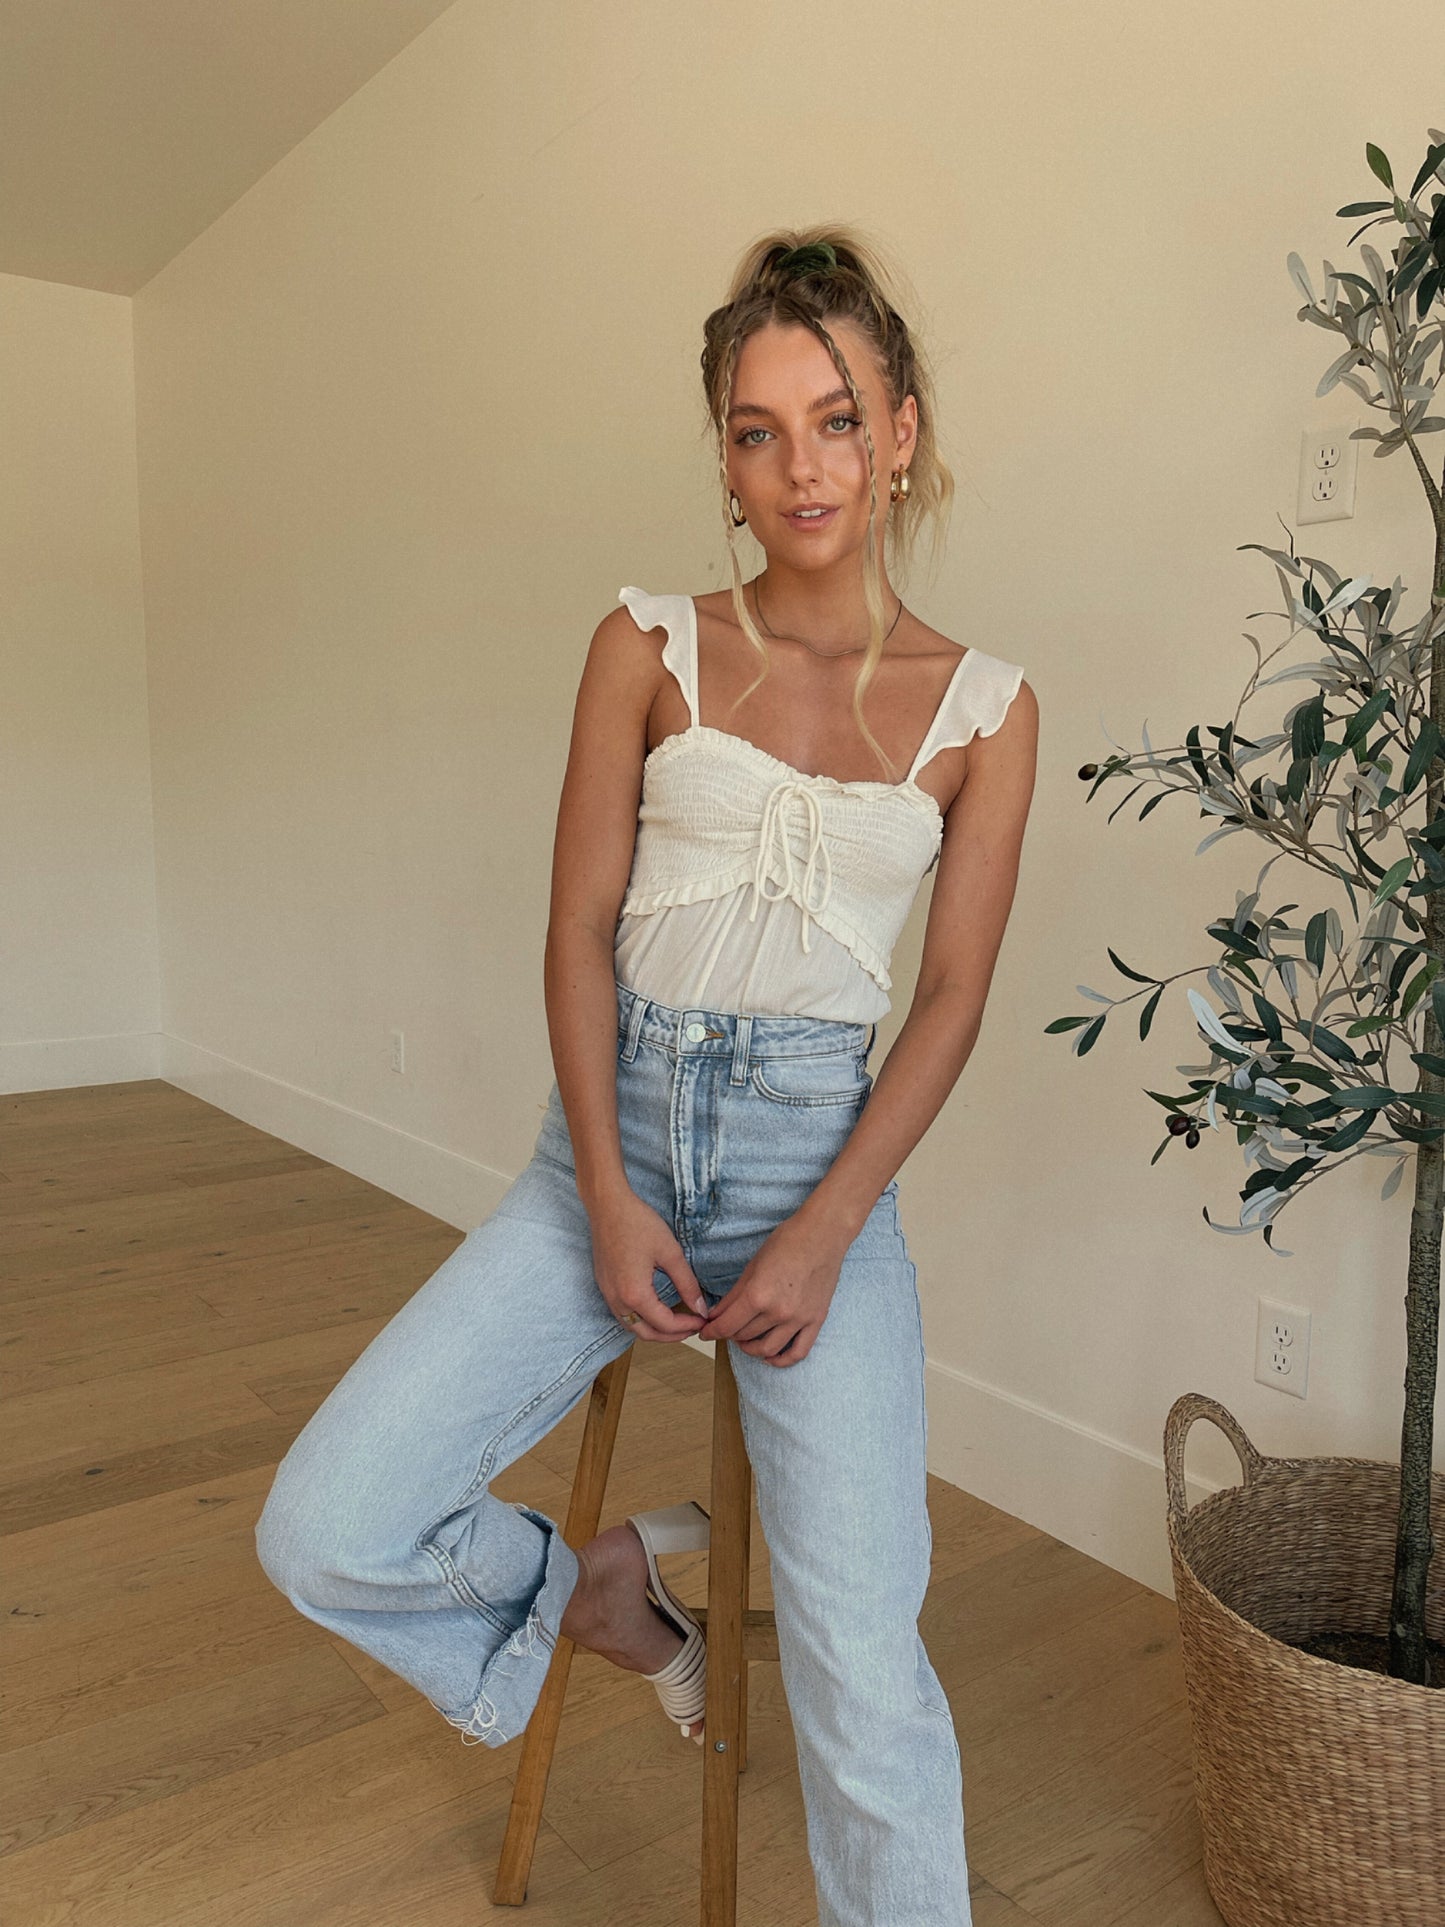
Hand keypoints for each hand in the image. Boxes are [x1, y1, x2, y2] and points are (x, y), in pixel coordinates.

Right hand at [588, 1186, 708, 1341]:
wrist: (608, 1206)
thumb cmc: (638, 1223)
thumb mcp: (670, 1253)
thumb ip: (687, 1284)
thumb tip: (701, 1308)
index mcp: (635, 1294)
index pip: (665, 1324)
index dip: (687, 1326)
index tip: (703, 1320)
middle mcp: (617, 1300)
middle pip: (646, 1334)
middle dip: (672, 1336)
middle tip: (693, 1327)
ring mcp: (607, 1294)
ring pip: (632, 1327)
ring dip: (655, 1330)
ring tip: (678, 1322)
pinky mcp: (604, 1286)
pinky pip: (623, 1314)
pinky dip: (641, 1319)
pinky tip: (657, 1308)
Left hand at [696, 1210, 845, 1365]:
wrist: (822, 1235)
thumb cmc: (787, 1242)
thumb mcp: (752, 1266)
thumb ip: (734, 1295)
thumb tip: (716, 1314)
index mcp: (758, 1295)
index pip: (727, 1325)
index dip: (712, 1331)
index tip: (705, 1332)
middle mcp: (778, 1312)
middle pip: (744, 1336)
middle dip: (729, 1334)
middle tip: (725, 1327)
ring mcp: (799, 1319)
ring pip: (767, 1349)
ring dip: (750, 1348)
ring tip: (744, 1340)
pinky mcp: (815, 1321)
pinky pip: (798, 1352)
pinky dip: (781, 1360)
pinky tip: (770, 1356)